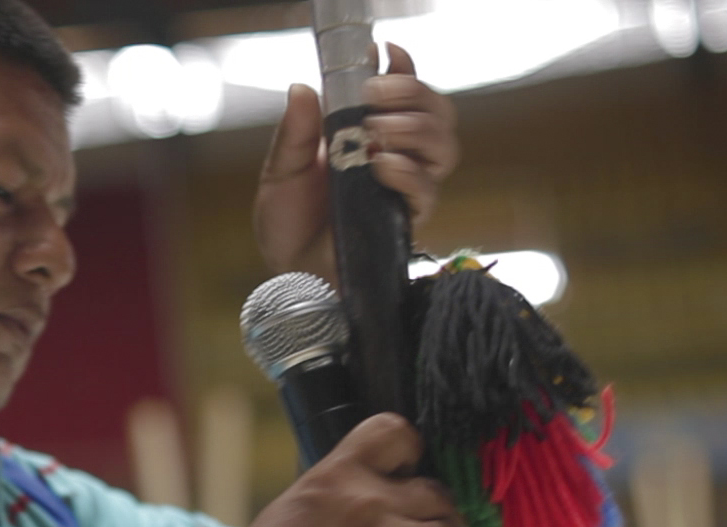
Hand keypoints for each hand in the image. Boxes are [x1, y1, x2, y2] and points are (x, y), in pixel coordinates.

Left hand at [254, 44, 460, 278]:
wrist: (288, 273)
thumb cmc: (288, 223)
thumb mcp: (281, 171)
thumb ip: (295, 132)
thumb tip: (303, 87)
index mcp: (368, 135)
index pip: (405, 94)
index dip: (404, 70)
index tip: (383, 53)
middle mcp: (396, 156)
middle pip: (438, 113)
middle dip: (415, 94)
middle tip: (374, 96)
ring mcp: (405, 188)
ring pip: (445, 146)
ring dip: (415, 129)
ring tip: (376, 132)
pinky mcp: (405, 220)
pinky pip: (428, 191)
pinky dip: (408, 171)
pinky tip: (381, 165)